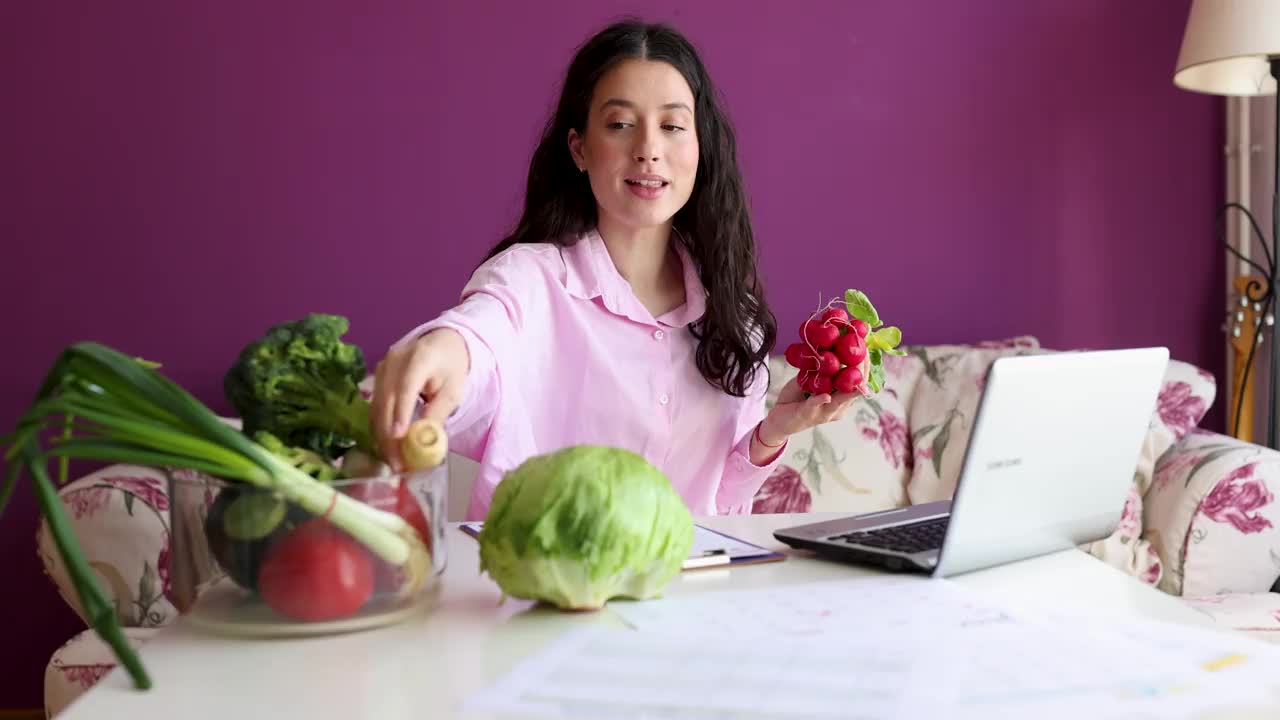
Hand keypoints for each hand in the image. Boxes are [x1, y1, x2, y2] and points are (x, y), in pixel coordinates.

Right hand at [371, 328, 468, 471]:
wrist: (440, 344)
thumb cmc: (450, 367)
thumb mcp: (453, 390)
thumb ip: (438, 412)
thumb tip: (424, 439)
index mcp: (420, 358)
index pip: (406, 387)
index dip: (401, 412)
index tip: (398, 436)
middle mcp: (395, 361)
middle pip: (386, 401)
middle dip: (389, 436)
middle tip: (398, 464)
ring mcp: (382, 369)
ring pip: (376, 407)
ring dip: (382, 437)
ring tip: (394, 462)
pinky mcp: (376, 378)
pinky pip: (374, 407)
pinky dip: (380, 428)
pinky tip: (387, 447)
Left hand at [758, 353, 871, 444]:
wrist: (779, 421)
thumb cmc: (796, 399)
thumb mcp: (809, 380)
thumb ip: (819, 370)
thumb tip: (828, 349)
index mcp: (840, 400)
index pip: (858, 383)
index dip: (864, 366)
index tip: (866, 349)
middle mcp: (837, 408)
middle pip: (854, 390)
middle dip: (862, 371)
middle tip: (865, 354)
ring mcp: (824, 414)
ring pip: (840, 400)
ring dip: (847, 383)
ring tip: (853, 367)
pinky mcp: (808, 415)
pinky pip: (815, 406)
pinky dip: (821, 400)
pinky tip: (826, 395)